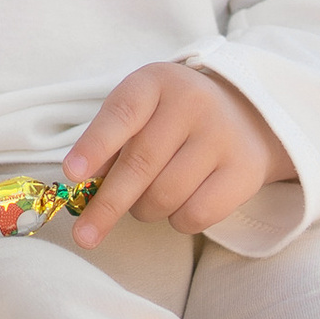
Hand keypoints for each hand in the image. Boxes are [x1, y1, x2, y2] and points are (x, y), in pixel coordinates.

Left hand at [62, 62, 294, 244]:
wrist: (247, 114)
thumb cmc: (174, 118)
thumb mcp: (141, 111)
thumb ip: (111, 140)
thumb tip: (84, 183)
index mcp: (157, 82)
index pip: (122, 113)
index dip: (95, 145)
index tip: (72, 174)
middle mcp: (192, 103)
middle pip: (140, 164)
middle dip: (107, 205)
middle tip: (83, 236)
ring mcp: (222, 137)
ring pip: (165, 196)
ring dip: (144, 211)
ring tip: (145, 201)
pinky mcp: (244, 171)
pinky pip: (196, 215)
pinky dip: (176, 221)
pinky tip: (179, 204)